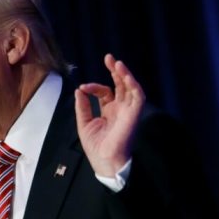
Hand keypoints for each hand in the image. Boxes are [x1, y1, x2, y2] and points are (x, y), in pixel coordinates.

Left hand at [75, 53, 145, 176]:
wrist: (104, 161)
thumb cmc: (95, 146)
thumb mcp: (84, 123)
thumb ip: (82, 106)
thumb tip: (79, 90)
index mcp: (110, 111)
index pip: (105, 92)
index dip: (94, 87)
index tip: (83, 88)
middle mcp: (120, 109)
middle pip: (121, 85)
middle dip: (115, 71)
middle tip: (109, 57)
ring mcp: (128, 111)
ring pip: (131, 87)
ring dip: (125, 74)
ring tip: (117, 63)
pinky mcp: (134, 114)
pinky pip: (138, 96)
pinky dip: (134, 85)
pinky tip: (126, 75)